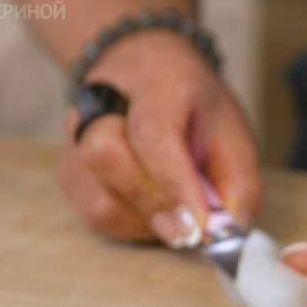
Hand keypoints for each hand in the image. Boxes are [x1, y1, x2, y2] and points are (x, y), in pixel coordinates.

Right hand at [57, 31, 259, 244]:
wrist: (147, 73)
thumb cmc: (194, 109)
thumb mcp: (232, 132)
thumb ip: (238, 182)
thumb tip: (227, 233)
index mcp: (155, 81)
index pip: (153, 133)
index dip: (174, 184)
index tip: (196, 226)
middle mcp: (99, 104)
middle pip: (106, 156)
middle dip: (156, 202)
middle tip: (192, 224)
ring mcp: (74, 138)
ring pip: (100, 199)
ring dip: (147, 219)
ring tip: (176, 209)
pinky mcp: (68, 171)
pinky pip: (96, 215)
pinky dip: (132, 224)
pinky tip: (154, 208)